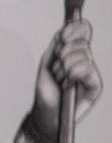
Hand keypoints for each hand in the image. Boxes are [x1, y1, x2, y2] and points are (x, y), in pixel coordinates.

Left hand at [31, 19, 101, 138]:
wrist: (47, 113)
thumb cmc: (47, 91)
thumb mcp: (47, 64)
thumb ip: (55, 46)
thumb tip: (63, 29)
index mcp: (75, 54)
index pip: (83, 33)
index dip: (74, 29)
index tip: (62, 36)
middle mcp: (86, 62)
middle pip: (81, 43)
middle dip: (62, 54)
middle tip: (57, 70)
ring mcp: (92, 73)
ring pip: (83, 55)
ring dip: (64, 68)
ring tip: (60, 80)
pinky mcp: (96, 85)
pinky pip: (87, 68)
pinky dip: (72, 74)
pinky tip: (68, 85)